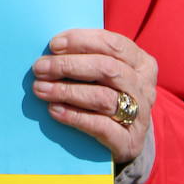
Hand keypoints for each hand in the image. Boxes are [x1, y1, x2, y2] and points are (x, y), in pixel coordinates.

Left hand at [32, 29, 156, 163]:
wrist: (126, 137)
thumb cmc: (108, 92)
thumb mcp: (106, 70)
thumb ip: (87, 56)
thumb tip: (51, 49)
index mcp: (141, 62)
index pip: (112, 44)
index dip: (81, 41)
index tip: (53, 45)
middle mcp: (144, 87)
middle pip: (107, 69)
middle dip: (69, 66)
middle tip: (39, 68)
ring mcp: (140, 116)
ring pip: (103, 97)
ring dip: (67, 91)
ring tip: (40, 89)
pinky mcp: (130, 141)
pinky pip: (101, 126)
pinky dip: (74, 116)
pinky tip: (54, 110)